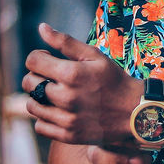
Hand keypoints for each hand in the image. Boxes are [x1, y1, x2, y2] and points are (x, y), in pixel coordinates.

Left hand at [22, 22, 142, 145]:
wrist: (134, 111)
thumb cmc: (114, 80)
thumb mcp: (94, 55)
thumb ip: (65, 42)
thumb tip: (41, 27)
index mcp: (71, 74)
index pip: (33, 61)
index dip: (38, 56)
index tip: (49, 58)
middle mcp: (66, 97)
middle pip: (29, 83)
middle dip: (36, 75)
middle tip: (51, 76)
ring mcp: (66, 119)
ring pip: (32, 105)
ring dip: (38, 97)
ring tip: (53, 93)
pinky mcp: (68, 136)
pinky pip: (40, 126)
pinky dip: (44, 117)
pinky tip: (56, 110)